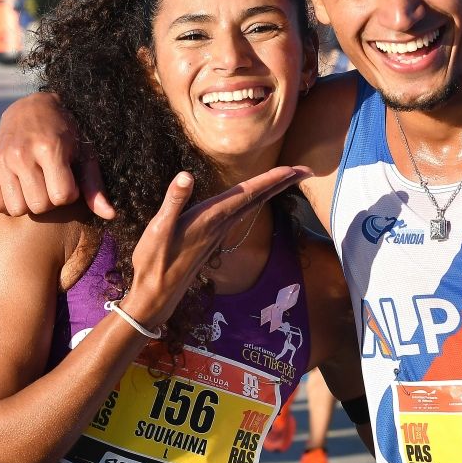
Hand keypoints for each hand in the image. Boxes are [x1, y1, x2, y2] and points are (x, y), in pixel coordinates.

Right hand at [0, 93, 113, 218]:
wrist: (31, 110)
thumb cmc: (66, 134)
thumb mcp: (84, 154)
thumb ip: (94, 186)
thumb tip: (111, 216)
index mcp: (50, 148)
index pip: (62, 197)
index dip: (69, 193)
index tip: (68, 180)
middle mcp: (22, 153)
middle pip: (39, 205)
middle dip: (49, 200)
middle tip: (50, 183)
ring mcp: (1, 160)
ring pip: (17, 208)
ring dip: (29, 203)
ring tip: (35, 185)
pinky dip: (9, 203)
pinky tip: (19, 188)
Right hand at [123, 167, 311, 326]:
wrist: (155, 295)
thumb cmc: (154, 262)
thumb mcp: (159, 229)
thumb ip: (174, 201)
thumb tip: (186, 175)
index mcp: (210, 218)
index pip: (247, 193)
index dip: (272, 179)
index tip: (295, 168)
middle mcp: (220, 225)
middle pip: (258, 199)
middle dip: (282, 183)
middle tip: (307, 170)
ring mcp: (217, 233)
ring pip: (250, 206)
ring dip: (270, 191)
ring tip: (286, 178)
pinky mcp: (211, 239)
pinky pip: (240, 214)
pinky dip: (253, 201)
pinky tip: (254, 199)